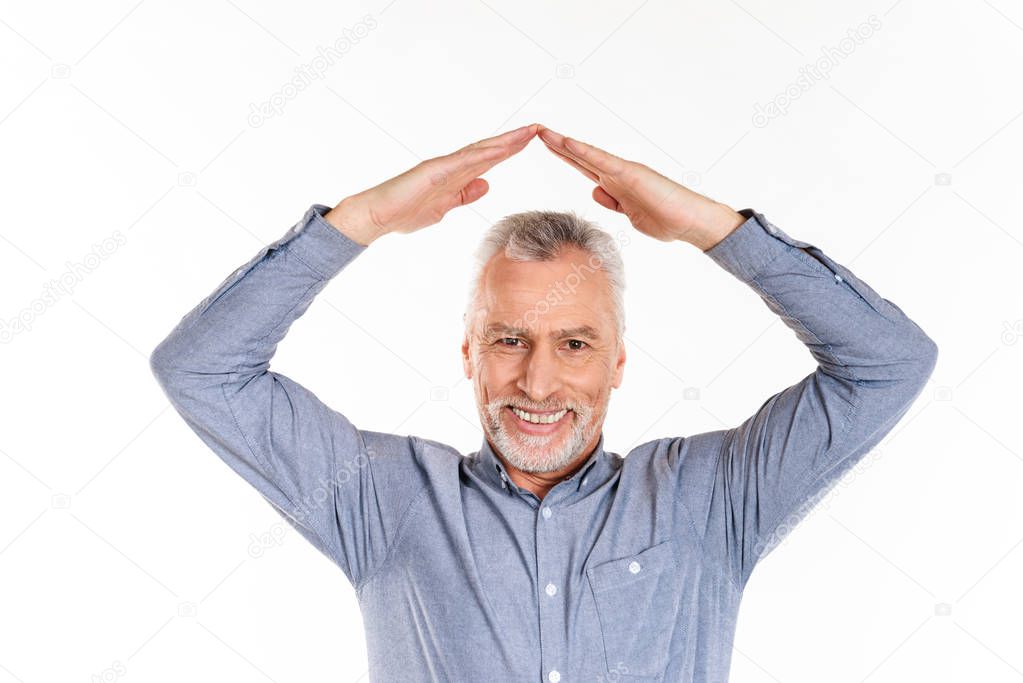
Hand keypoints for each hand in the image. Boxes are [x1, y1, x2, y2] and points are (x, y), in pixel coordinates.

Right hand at [326, 123, 539, 245]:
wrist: (377, 216)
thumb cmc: (404, 214)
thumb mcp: (444, 208)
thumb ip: (464, 195)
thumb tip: (485, 185)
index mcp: (455, 176)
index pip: (489, 161)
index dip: (510, 151)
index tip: (530, 141)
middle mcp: (451, 166)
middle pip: (489, 150)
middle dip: (514, 140)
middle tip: (538, 128)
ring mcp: (443, 166)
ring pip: (480, 151)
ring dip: (505, 142)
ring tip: (528, 132)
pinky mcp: (433, 171)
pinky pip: (463, 161)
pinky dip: (483, 154)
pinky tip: (501, 149)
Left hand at [536, 126, 744, 249]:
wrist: (690, 222)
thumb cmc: (666, 220)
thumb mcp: (630, 214)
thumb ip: (613, 203)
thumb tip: (595, 191)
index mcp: (615, 185)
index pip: (584, 167)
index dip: (564, 157)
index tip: (546, 145)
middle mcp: (617, 174)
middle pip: (581, 157)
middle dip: (558, 145)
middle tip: (537, 130)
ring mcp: (623, 172)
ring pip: (587, 155)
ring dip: (564, 144)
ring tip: (544, 132)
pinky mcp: (631, 174)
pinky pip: (602, 161)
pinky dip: (584, 152)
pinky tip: (567, 143)